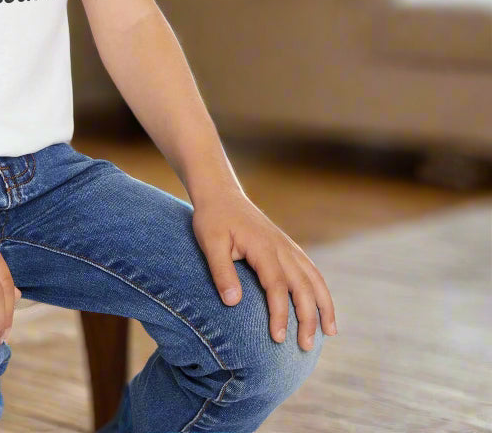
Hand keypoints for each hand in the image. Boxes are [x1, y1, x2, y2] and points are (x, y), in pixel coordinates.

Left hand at [191, 187, 337, 349]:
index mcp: (263, 247)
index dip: (279, 314)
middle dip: (308, 318)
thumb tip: (232, 302)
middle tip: (305, 346)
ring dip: (323, 305)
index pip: (276, 286)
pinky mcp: (287, 247)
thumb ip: (221, 271)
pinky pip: (310, 269)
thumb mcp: (210, 242)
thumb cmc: (213, 218)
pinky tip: (321, 306)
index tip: (277, 338)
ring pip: (314, 278)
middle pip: (303, 286)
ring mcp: (287, 246)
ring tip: (330, 332)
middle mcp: (281, 248)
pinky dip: (320, 289)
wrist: (220, 193)